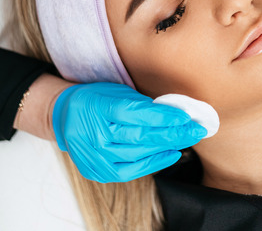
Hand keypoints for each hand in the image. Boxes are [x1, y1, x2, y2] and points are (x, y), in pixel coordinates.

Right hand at [52, 82, 205, 182]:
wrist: (64, 118)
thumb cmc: (94, 99)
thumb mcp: (113, 90)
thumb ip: (139, 102)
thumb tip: (173, 112)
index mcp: (97, 107)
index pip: (136, 113)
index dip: (164, 116)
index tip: (186, 115)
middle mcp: (94, 134)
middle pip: (140, 136)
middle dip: (174, 133)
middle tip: (198, 129)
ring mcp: (95, 156)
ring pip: (139, 153)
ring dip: (168, 146)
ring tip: (189, 139)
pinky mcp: (99, 171)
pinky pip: (132, 170)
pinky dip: (155, 162)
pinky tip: (172, 153)